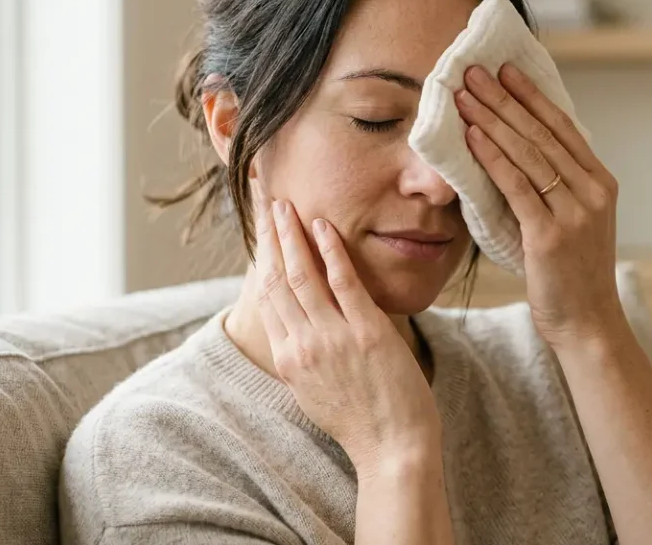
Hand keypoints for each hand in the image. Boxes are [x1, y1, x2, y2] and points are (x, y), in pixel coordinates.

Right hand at [251, 185, 441, 476]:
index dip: (260, 257)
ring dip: (291, 235)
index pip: (266, 297)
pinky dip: (330, 251)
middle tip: (264, 202)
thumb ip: (303, 356)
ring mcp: (333, 338)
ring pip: (302, 275)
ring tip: (285, 204)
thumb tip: (298, 329)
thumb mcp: (315, 391)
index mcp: (288, 360)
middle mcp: (302, 345)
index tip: (259, 230)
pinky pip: (343, 283)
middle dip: (268, 236)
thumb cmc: (362, 422)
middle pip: (275, 279)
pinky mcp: (366, 332)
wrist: (393, 449)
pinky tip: (324, 225)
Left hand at [455, 64, 623, 347]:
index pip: (563, 127)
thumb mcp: (573, 222)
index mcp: (600, 183)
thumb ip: (555, 188)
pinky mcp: (549, 235)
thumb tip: (518, 151)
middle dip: (505, 98)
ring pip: (527, 154)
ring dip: (492, 120)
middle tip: (475, 71)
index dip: (532, 96)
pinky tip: (471, 138)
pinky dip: (491, 158)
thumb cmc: (571, 275)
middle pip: (541, 134)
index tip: (506, 69)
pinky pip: (515, 187)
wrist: (587, 323)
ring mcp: (574, 213)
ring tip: (465, 96)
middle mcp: (592, 192)